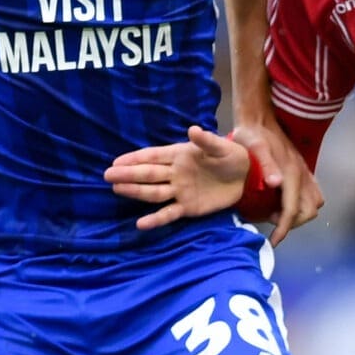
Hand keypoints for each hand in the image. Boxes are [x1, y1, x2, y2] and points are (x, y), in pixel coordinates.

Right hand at [105, 125, 253, 229]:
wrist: (245, 176)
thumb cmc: (230, 156)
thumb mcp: (222, 147)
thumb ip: (207, 141)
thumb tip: (193, 129)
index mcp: (179, 155)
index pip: (153, 157)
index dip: (134, 158)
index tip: (116, 161)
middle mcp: (174, 173)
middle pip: (148, 174)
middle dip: (129, 174)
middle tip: (108, 176)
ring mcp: (179, 191)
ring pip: (154, 192)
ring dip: (136, 192)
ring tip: (118, 190)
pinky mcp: (187, 208)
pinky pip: (169, 214)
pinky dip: (156, 219)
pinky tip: (141, 224)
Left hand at [229, 118, 324, 243]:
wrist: (258, 117)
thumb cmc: (250, 134)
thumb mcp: (253, 147)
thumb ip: (266, 166)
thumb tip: (277, 184)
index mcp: (291, 172)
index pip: (292, 209)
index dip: (284, 228)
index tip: (273, 241)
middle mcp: (302, 174)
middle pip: (309, 210)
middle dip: (293, 222)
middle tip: (272, 222)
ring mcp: (305, 172)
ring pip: (314, 203)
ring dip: (299, 214)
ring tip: (277, 213)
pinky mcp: (303, 170)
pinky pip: (312, 193)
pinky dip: (302, 204)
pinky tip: (283, 202)